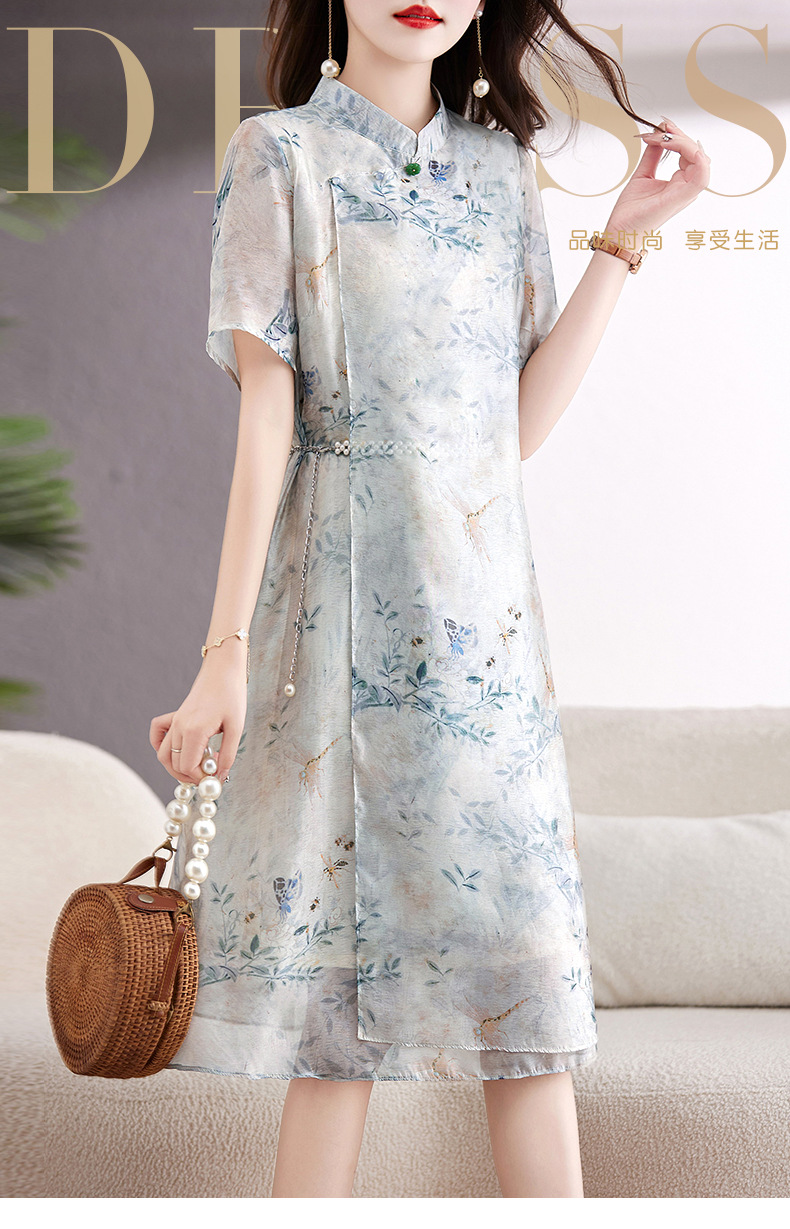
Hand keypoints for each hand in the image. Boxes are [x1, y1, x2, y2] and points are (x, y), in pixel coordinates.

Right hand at [149, 655, 247, 784]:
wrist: (223, 670)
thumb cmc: (231, 695)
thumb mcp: (236, 728)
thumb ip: (228, 755)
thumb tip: (220, 776)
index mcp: (194, 731)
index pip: (187, 767)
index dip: (200, 778)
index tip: (215, 778)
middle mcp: (179, 727)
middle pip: (174, 763)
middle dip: (190, 775)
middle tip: (209, 775)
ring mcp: (175, 721)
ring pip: (163, 754)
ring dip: (176, 766)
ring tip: (197, 768)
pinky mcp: (175, 716)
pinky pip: (158, 734)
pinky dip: (162, 746)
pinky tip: (179, 750)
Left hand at [603, 116, 709, 247]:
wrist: (620, 231)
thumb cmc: (631, 211)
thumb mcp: (643, 174)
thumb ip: (653, 154)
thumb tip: (657, 134)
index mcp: (679, 183)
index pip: (689, 153)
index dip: (679, 136)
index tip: (662, 127)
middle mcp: (685, 187)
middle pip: (696, 153)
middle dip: (679, 136)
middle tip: (660, 129)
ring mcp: (685, 193)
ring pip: (700, 160)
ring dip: (683, 143)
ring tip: (663, 137)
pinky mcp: (681, 198)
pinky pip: (701, 177)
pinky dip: (697, 159)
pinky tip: (683, 147)